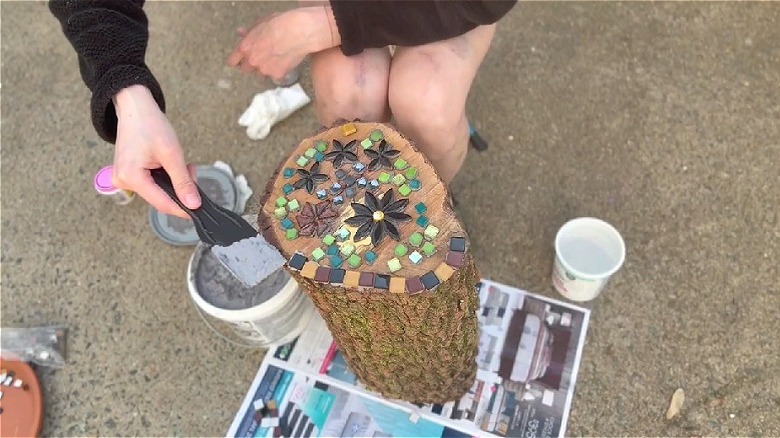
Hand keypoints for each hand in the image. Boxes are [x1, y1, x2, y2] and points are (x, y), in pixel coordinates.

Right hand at [111, 85, 199, 218]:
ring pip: (158, 191)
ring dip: (174, 181)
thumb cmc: (150, 125)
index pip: (162, 204)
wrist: (134, 107)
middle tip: (192, 171)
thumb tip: (193, 204)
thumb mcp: (171, 153)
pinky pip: (151, 183)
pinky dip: (165, 176)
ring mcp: (124, 179)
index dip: (183, 209)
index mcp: (131, 178)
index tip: (200, 210)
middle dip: (180, 189)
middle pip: (160, 198)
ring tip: (183, 165)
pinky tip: (171, 165)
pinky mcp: (128, 174)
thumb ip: (182, 181)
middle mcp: (123, 182)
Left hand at [227, 7, 337, 81]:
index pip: (232, 61)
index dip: (237, 60)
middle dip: (251, 64)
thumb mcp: (261, 23)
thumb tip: (241, 33)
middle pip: (245, 70)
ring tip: (276, 56)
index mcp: (245, 47)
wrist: (300, 32)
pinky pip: (275, 75)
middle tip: (261, 56)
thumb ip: (249, 32)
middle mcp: (253, 61)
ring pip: (261, 73)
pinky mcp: (278, 75)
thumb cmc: (282, 24)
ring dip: (265, 67)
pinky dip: (279, 70)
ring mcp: (265, 70)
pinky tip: (285, 60)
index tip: (240, 59)